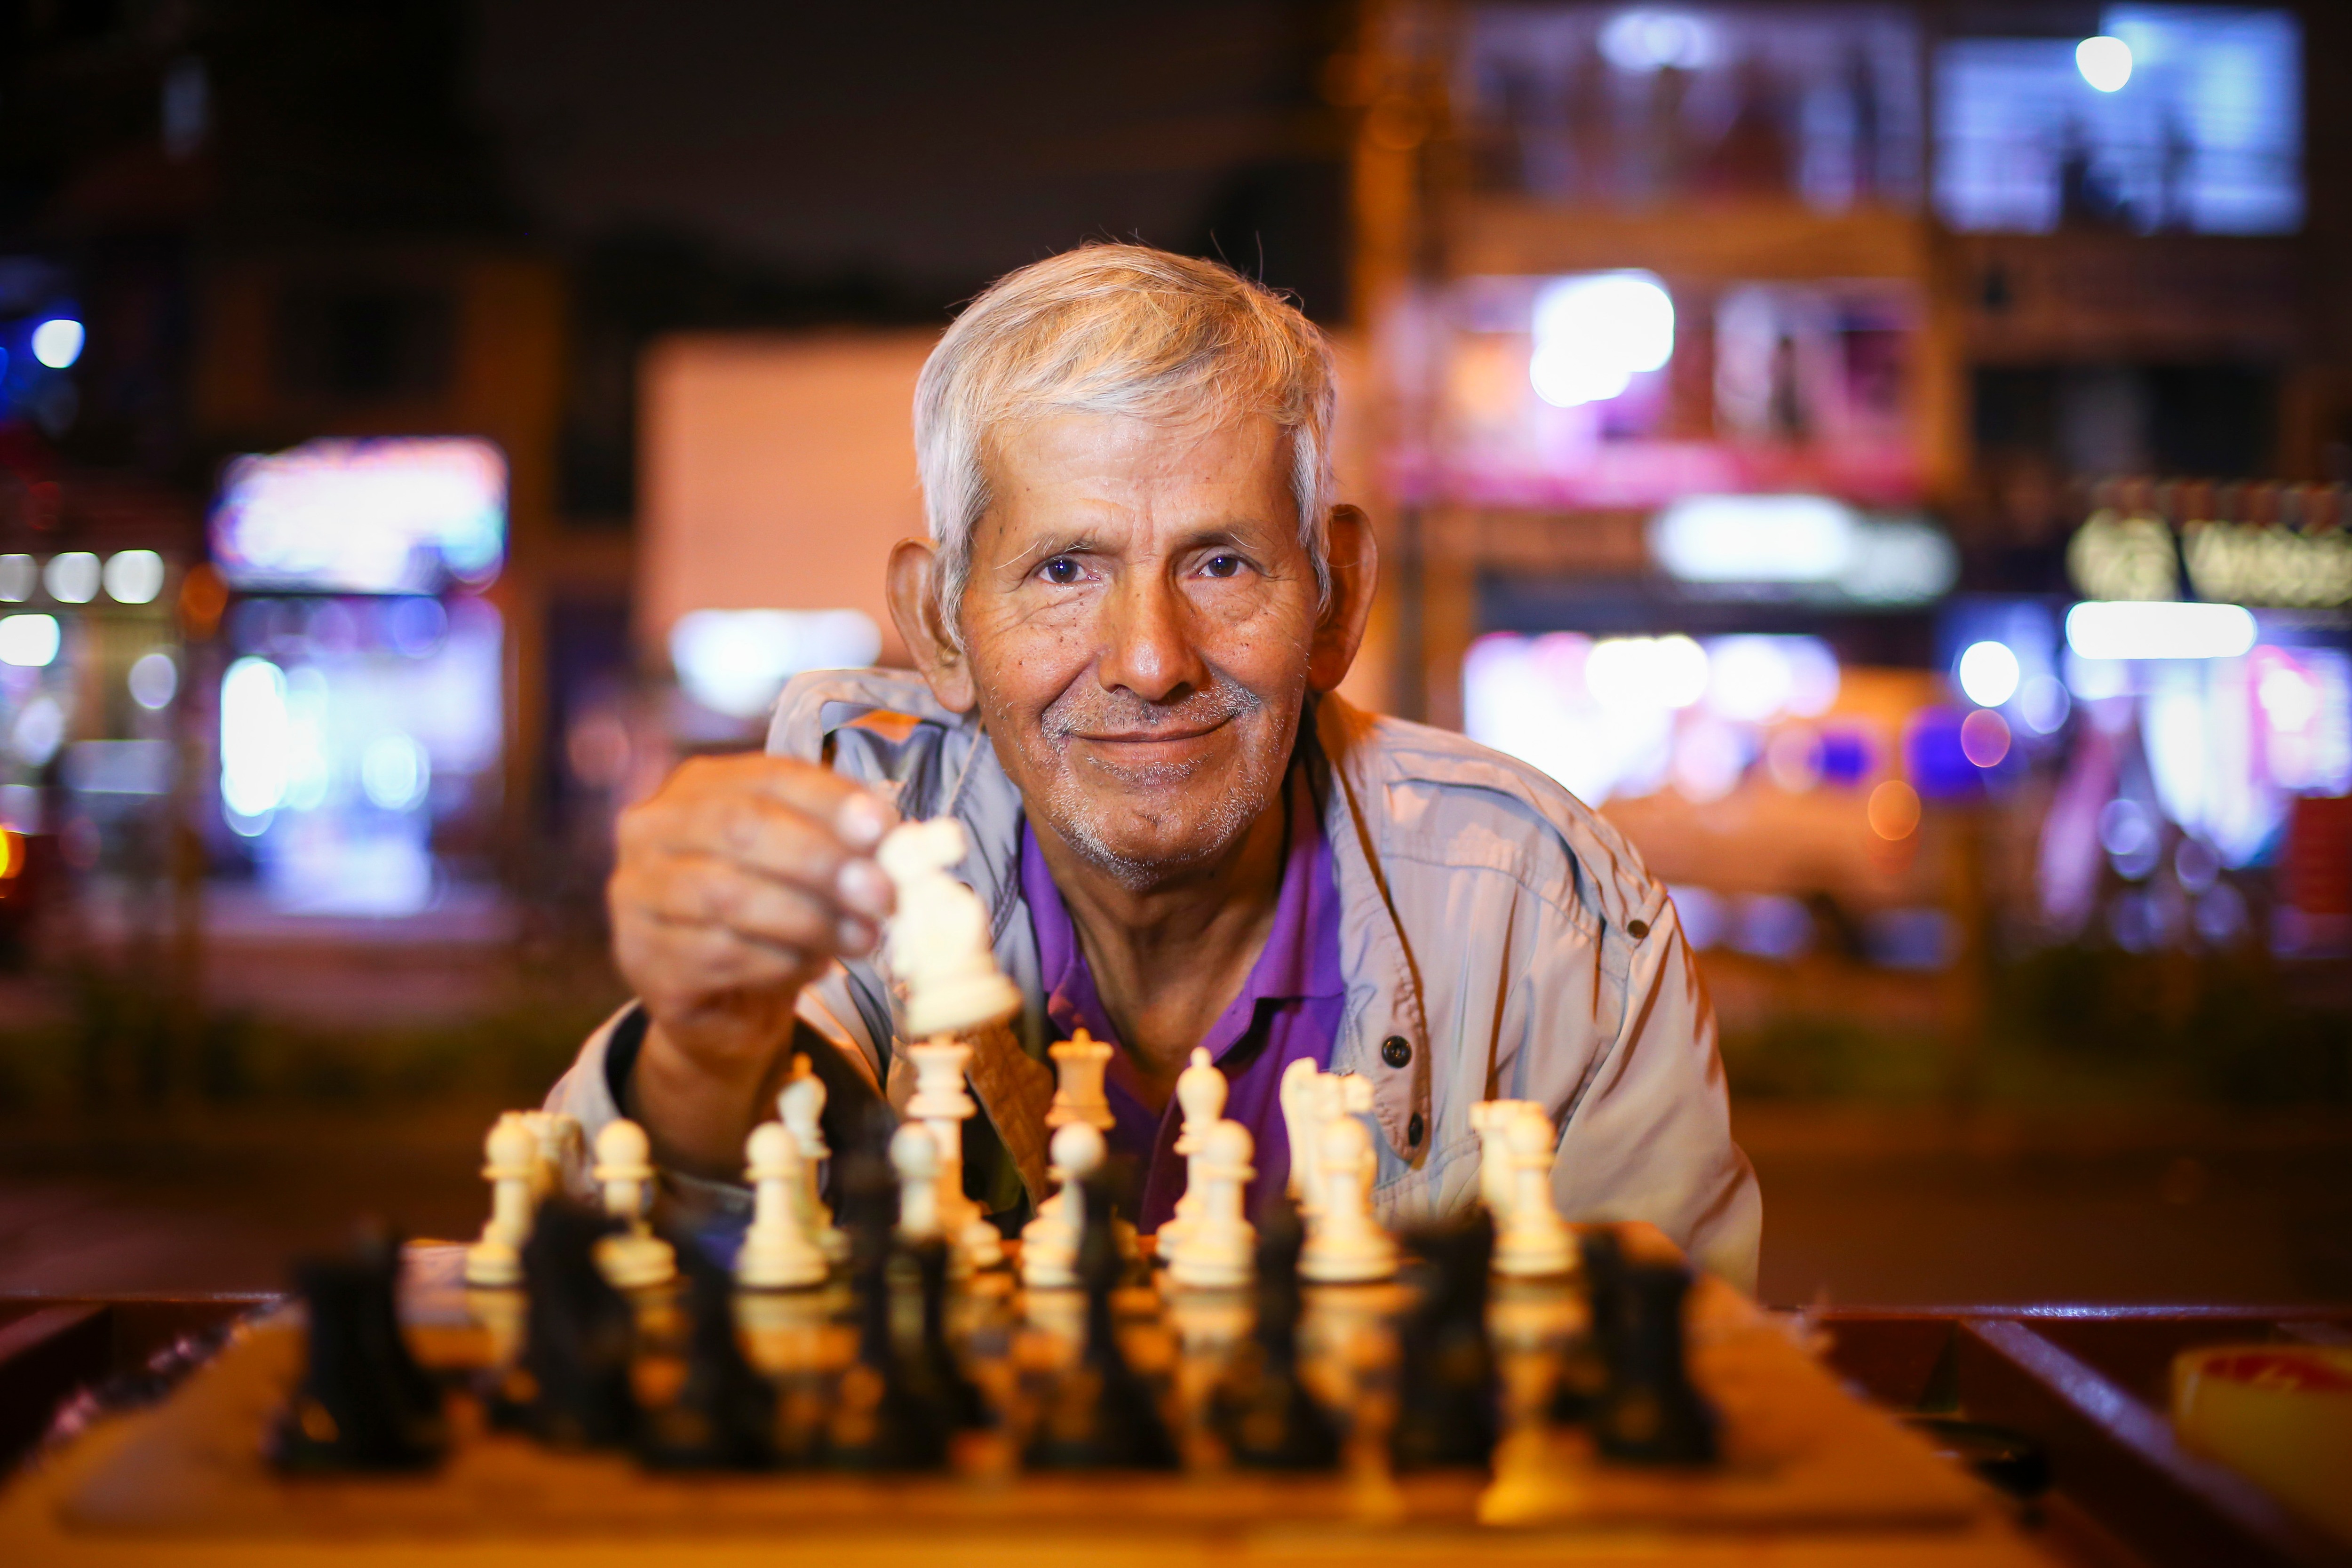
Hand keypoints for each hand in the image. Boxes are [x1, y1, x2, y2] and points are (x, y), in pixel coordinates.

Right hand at [608, 754, 895, 1171]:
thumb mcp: (811, 868)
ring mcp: (636, 893)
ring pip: (730, 895)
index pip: (769, 776)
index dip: (830, 801)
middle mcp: (652, 829)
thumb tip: (898, 839)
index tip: (884, 829)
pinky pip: (720, 953)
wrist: (727, 1005)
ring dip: (810, 918)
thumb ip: (844, 844)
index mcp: (698, 786)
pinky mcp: (642, 956)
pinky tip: (816, 966)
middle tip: (883, 894)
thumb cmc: (775, 919)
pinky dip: (781, 960)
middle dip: (822, 861)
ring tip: (864, 937)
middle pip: (741, 829)